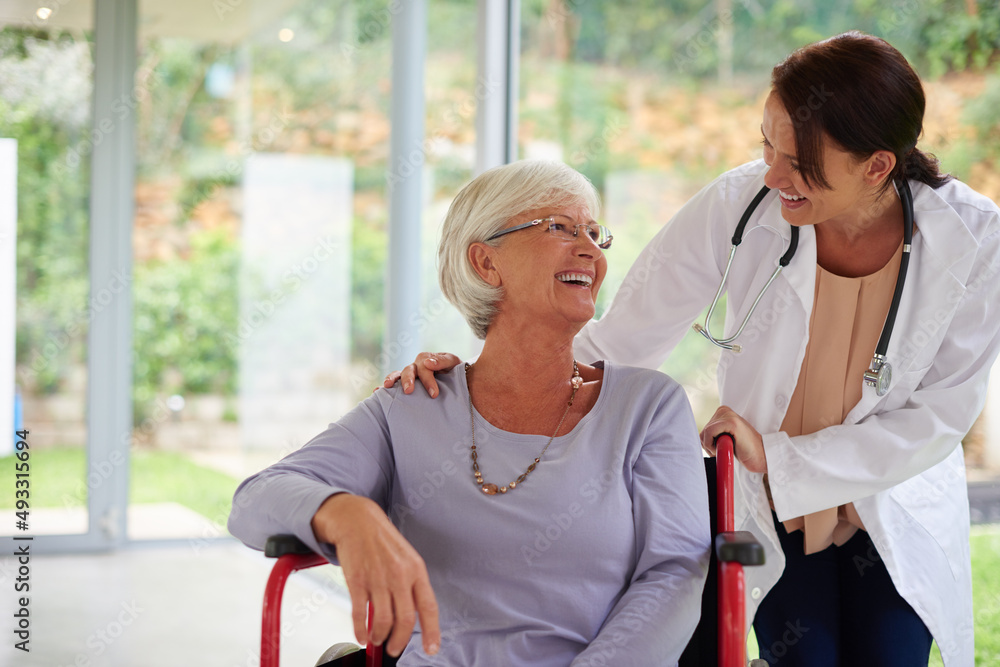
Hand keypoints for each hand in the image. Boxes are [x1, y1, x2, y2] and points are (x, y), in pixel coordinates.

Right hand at [311, 494, 440, 657]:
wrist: (358, 520)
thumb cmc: (383, 541)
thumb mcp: (407, 558)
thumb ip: (410, 585)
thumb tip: (411, 616)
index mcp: (416, 570)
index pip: (428, 607)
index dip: (431, 631)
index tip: (431, 649)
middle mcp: (399, 575)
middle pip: (404, 619)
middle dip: (399, 641)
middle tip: (394, 649)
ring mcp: (377, 579)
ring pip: (383, 621)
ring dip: (379, 637)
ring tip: (376, 640)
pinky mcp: (357, 581)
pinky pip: (359, 614)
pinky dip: (360, 630)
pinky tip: (361, 635)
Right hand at [383, 352, 461, 397]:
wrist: (458, 380)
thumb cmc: (455, 371)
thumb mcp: (453, 363)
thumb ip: (443, 361)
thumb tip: (428, 363)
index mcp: (426, 359)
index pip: (424, 367)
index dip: (428, 380)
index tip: (434, 393)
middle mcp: (416, 366)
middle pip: (409, 370)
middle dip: (408, 380)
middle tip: (409, 391)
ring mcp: (409, 375)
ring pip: (398, 374)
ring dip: (392, 379)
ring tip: (387, 386)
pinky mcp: (405, 384)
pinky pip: (394, 383)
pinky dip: (384, 387)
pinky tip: (376, 391)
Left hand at [700, 405, 767, 472]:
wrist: (761, 456)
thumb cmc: (742, 450)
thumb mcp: (722, 438)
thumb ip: (710, 434)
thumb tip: (687, 437)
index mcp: (721, 412)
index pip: (702, 430)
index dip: (708, 444)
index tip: (722, 447)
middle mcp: (724, 410)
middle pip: (701, 432)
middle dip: (710, 445)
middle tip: (727, 449)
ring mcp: (728, 415)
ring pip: (704, 434)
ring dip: (713, 447)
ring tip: (729, 447)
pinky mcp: (731, 422)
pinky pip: (709, 433)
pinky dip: (713, 445)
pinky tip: (728, 447)